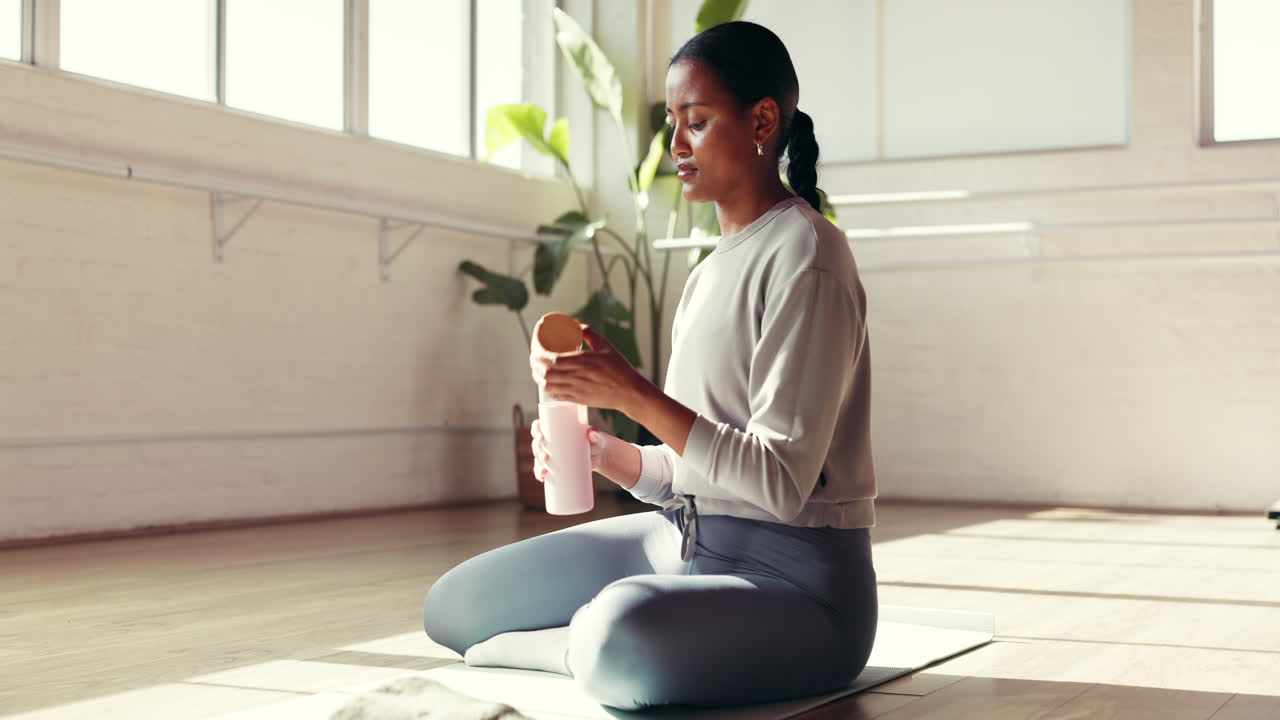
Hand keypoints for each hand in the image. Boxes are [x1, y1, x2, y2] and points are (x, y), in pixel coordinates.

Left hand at [530, 325, 649, 414]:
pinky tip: (546, 381)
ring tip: (536, 367)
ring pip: (547, 385)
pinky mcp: (577, 400)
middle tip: (534, 354)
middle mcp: (576, 377)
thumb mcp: (606, 346)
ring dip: (538, 375)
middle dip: (534, 362)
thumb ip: (590, 334)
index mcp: (582, 362)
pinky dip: (547, 387)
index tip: (536, 343)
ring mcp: (576, 390)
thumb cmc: (620, 368)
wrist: (629, 392)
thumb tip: (576, 325)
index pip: (550, 357)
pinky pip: (555, 394)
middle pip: (545, 371)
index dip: (538, 350)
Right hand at [531, 420, 608, 481]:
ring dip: (538, 464)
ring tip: (545, 470)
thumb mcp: (596, 436)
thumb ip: (595, 433)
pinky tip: (541, 477)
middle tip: (546, 457)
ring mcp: (552, 454)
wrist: (601, 456)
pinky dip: (540, 473)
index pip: (539, 426)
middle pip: (537, 444)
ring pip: (538, 458)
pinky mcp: (556, 466)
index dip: (535, 430)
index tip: (540, 437)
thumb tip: (592, 434)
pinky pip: (543, 469)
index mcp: (556, 429)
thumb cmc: (596, 441)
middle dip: (537, 451)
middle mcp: (550, 441)